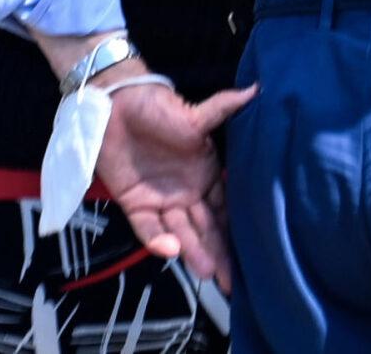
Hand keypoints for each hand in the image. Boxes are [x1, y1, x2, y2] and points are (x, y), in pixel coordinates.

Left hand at [96, 75, 258, 282]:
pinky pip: (146, 227)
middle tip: (228, 280)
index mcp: (206, 175)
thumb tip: (256, 89)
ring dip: (192, 251)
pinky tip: (169, 249)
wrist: (115, 105)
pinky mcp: (134, 203)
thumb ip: (223, 109)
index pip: (224, 209)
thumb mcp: (194, 114)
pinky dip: (156, 240)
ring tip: (206, 271)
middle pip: (205, 228)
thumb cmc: (158, 107)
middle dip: (218, 253)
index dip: (235, 231)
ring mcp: (161, 200)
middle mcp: (187, 192)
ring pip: (180, 232)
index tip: (251, 254)